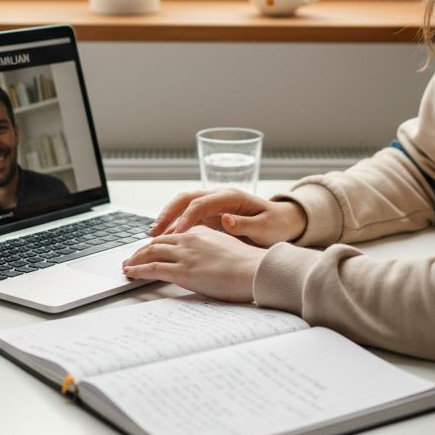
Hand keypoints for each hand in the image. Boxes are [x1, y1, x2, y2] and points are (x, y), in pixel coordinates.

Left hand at [122, 227, 265, 302]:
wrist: (255, 269)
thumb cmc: (248, 264)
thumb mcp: (228, 247)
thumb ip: (213, 248)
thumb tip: (208, 257)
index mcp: (201, 233)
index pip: (172, 235)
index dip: (157, 242)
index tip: (149, 248)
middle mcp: (189, 240)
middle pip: (157, 242)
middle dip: (141, 250)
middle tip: (131, 257)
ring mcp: (184, 255)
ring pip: (150, 253)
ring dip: (135, 260)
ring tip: (126, 266)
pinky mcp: (182, 271)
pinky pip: (152, 269)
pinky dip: (137, 270)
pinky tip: (130, 273)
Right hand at [149, 188, 307, 246]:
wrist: (282, 220)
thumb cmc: (275, 224)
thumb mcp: (265, 227)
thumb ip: (245, 224)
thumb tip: (226, 220)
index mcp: (230, 196)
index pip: (201, 203)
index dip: (187, 218)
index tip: (177, 234)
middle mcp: (218, 195)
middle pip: (185, 198)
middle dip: (167, 214)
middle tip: (153, 233)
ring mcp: (213, 203)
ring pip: (182, 206)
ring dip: (167, 219)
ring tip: (152, 236)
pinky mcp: (210, 213)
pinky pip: (187, 216)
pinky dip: (175, 225)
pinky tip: (165, 239)